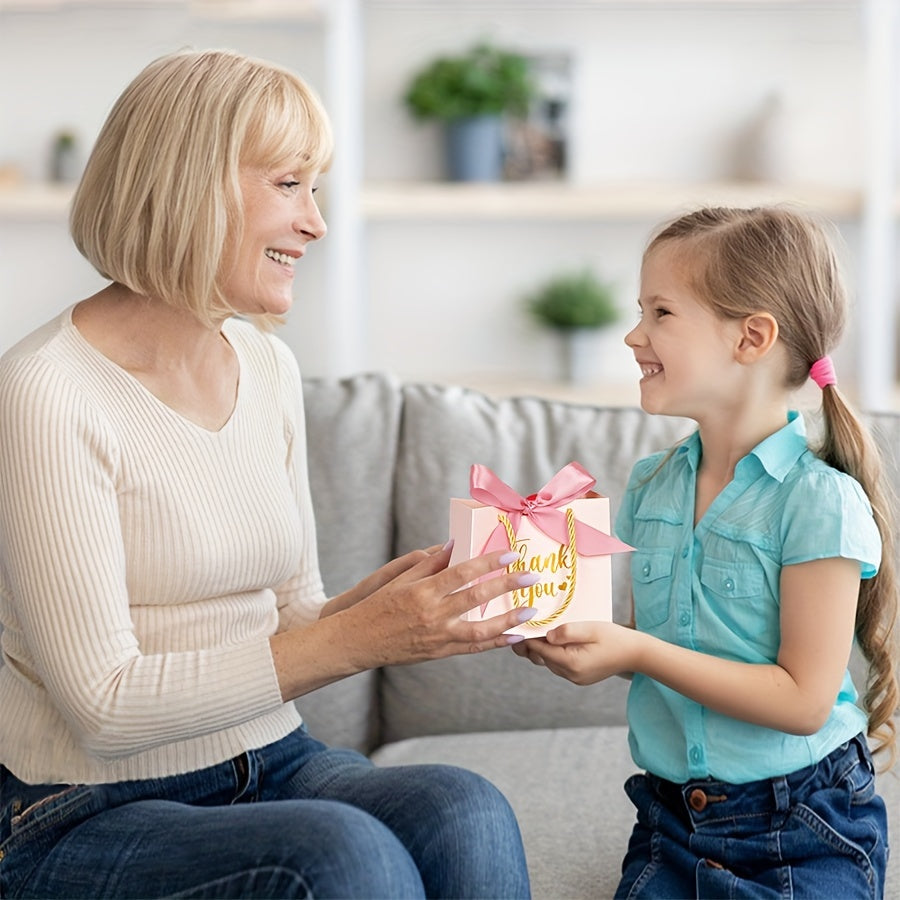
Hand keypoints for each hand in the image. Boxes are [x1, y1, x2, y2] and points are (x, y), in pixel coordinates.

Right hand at [335, 543, 541, 666]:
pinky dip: (495, 642)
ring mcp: (438, 636)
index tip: (511, 554)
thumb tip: (455, 544)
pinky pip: (473, 648)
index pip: (462, 573)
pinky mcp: (440, 652)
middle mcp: (433, 615)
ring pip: (481, 629)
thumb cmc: (378, 605)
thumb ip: (430, 563)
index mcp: (423, 591)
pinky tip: (514, 636)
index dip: (488, 562)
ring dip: (508, 620)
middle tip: (531, 576)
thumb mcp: (400, 579)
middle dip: (507, 585)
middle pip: (477, 597)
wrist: (359, 641)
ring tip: (530, 610)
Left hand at [511, 620, 635, 684]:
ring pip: (549, 663)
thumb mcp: (590, 628)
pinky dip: (553, 654)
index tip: (516, 626)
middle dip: (531, 644)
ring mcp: (575, 678)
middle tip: (520, 627)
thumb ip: (567, 631)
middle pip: (542, 658)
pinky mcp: (579, 677)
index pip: (541, 650)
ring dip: (542, 649)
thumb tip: (547, 635)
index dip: (527, 638)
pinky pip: (559, 665)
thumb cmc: (614, 637)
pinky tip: (551, 641)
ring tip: (532, 632)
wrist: (635, 653)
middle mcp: (571, 675)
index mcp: (572, 663)